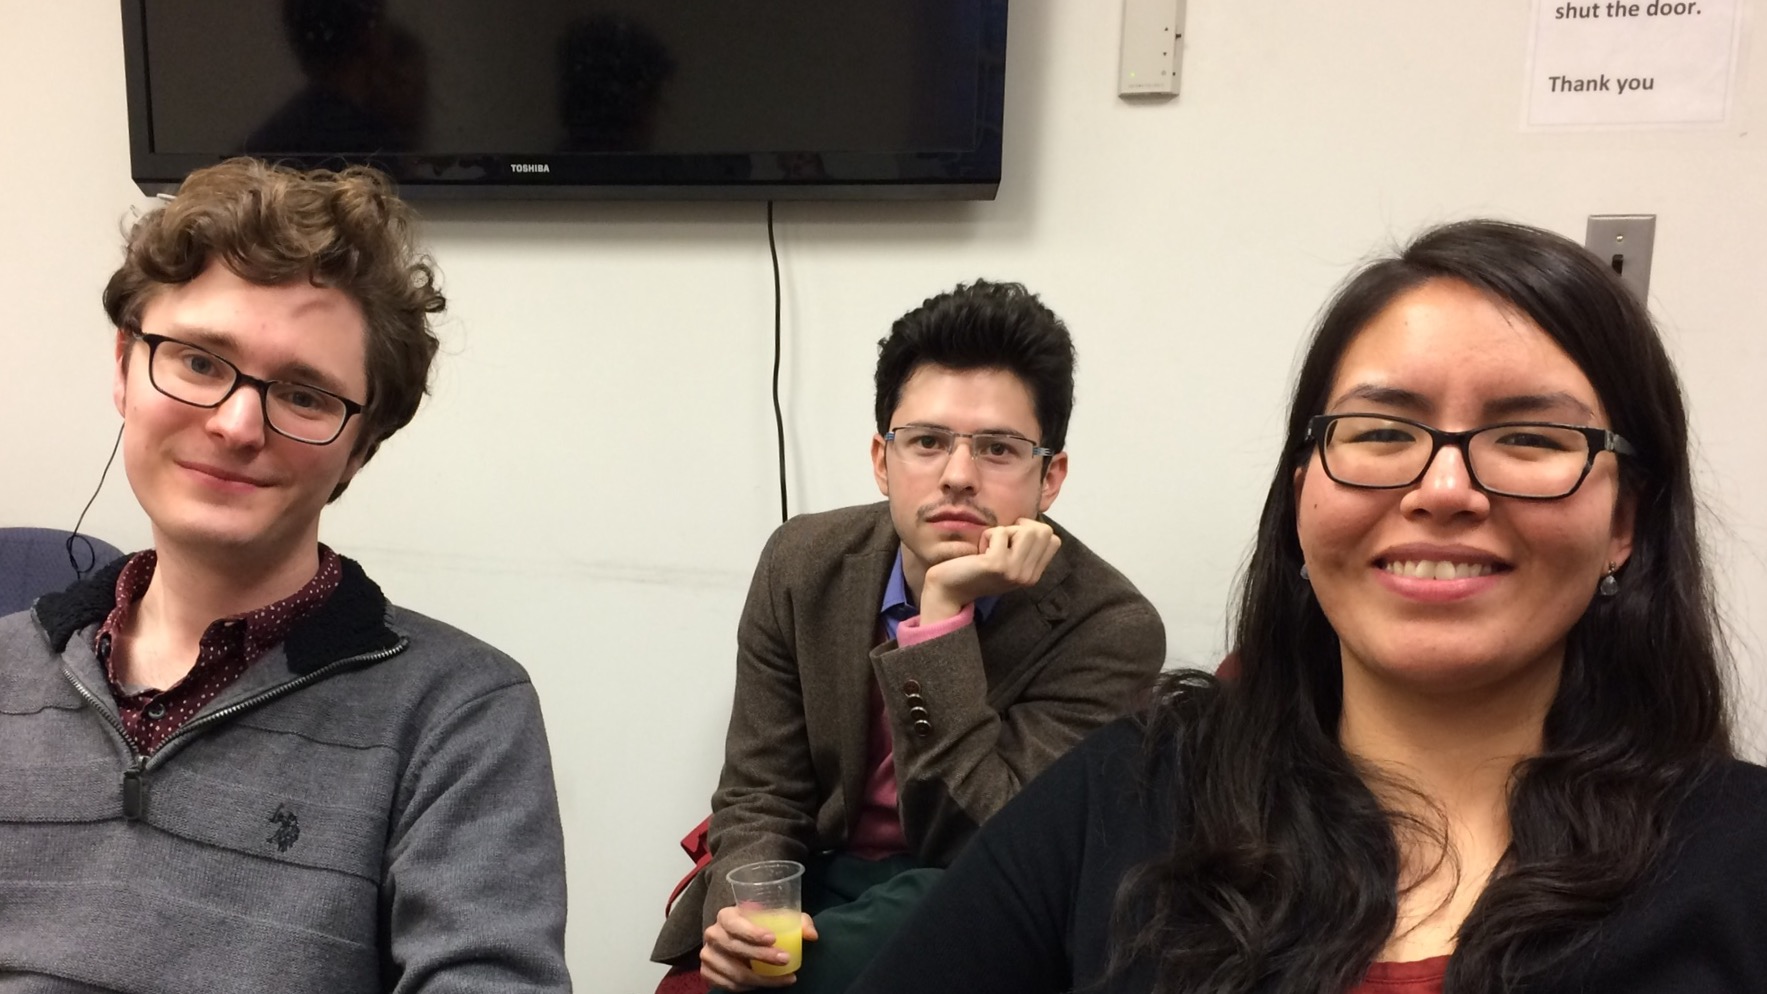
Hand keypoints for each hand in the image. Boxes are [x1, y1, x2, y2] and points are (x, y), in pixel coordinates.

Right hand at [700, 906, 818, 989]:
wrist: (739, 940)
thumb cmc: (760, 926)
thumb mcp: (779, 918)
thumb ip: (799, 922)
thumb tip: (811, 935)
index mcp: (726, 916)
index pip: (735, 924)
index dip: (751, 932)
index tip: (773, 939)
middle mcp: (713, 934)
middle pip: (735, 948)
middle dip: (762, 957)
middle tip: (785, 960)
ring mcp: (708, 955)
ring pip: (734, 972)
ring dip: (761, 979)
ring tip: (783, 979)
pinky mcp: (707, 973)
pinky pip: (728, 986)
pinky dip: (748, 988)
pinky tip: (764, 984)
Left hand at [919, 518, 1060, 621]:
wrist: (949, 591)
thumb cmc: (975, 570)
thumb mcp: (1008, 563)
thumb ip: (1024, 549)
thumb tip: (1032, 523)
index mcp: (1033, 575)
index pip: (1054, 539)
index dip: (1032, 531)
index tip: (1011, 542)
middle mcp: (1028, 576)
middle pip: (1043, 531)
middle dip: (1019, 529)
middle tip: (999, 543)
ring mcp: (1015, 571)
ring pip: (1027, 529)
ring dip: (1004, 531)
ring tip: (990, 547)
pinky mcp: (998, 565)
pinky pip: (1001, 532)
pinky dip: (987, 535)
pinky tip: (978, 552)